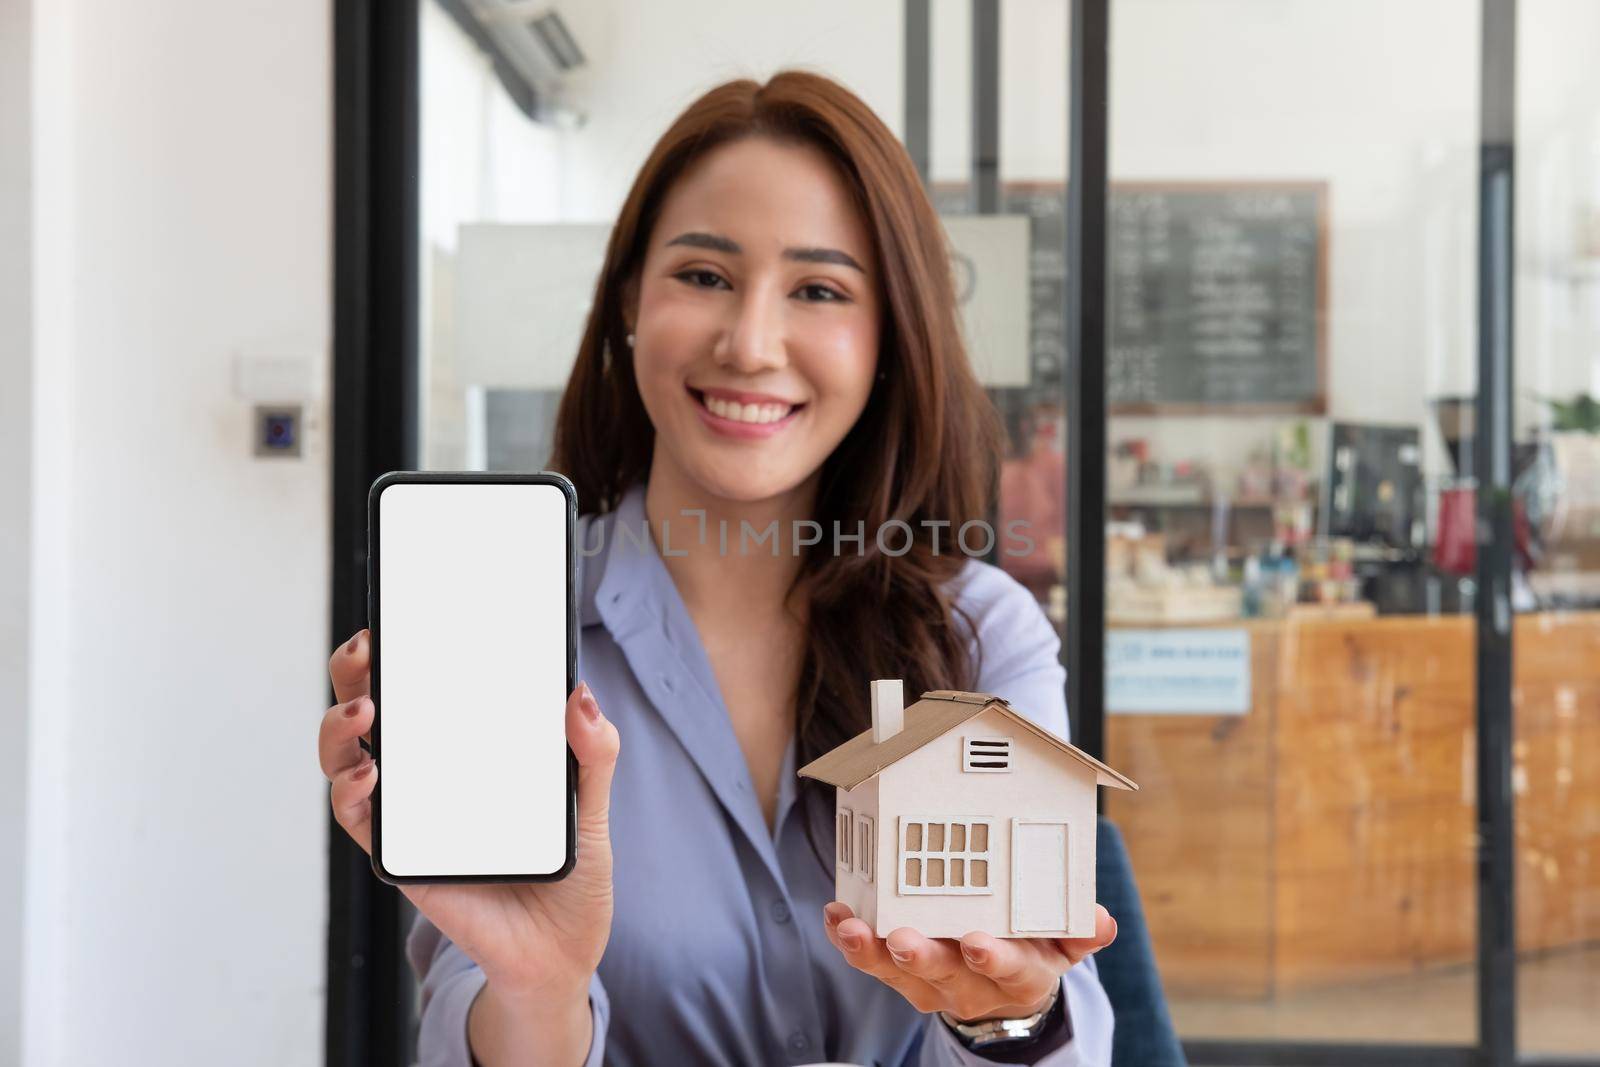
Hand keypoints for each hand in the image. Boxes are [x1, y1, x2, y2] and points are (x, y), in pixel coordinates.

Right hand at [320, 628, 620, 1008]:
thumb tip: (582, 694)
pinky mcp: (400, 856)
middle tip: (367, 650)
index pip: (424, 685)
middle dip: (354, 672)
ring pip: (346, 757)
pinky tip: (369, 773)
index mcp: (468, 746)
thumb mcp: (592, 801)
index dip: (401, 647)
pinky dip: (352, 793)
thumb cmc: (569, 869)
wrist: (560, 949)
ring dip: (339, 728)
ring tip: (363, 713)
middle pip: (370, 709)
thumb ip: (593, 750)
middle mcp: (427, 772)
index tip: (396, 616)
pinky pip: (360, 819)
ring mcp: (408, 811)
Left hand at [822, 902, 1116, 1023]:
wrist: (1003, 993)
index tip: (977, 942)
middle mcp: (972, 984)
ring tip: (853, 928)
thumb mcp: (1064, 946)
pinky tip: (837, 918)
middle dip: (923, 957)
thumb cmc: (1032, 950)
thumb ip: (1080, 933)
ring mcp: (933, 984)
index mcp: (1019, 976)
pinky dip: (851, 941)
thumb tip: (1100, 920)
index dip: (994, 958)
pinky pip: (873, 962)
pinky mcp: (903, 975)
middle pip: (946, 975)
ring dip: (874, 951)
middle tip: (904, 940)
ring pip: (900, 974)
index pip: (1010, 970)